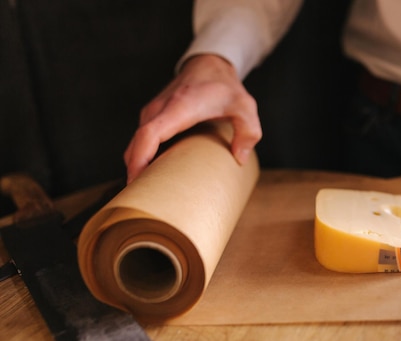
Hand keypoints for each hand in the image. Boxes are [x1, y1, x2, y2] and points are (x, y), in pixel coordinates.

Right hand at [124, 54, 261, 181]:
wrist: (208, 64)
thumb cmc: (225, 87)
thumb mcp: (245, 107)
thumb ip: (248, 132)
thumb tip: (239, 158)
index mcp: (180, 108)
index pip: (150, 133)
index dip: (140, 159)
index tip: (137, 181)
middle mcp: (160, 109)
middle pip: (136, 145)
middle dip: (135, 173)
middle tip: (144, 201)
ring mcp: (153, 113)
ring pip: (136, 144)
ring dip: (137, 166)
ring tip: (148, 194)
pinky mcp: (152, 118)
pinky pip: (141, 141)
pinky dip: (142, 158)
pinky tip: (153, 176)